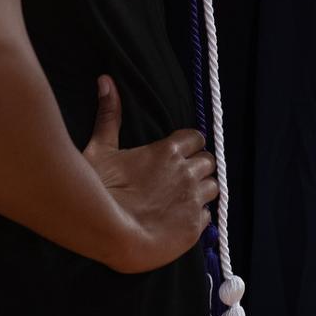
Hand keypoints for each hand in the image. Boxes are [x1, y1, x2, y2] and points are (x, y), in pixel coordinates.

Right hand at [82, 75, 218, 273]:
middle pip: (208, 161)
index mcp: (168, 150)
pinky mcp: (194, 227)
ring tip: (184, 198)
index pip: (196, 137)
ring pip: (213, 186)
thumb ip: (109, 115)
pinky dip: (198, 215)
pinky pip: (208, 215)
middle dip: (198, 166)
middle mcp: (186, 172)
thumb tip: (105, 80)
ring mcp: (193, 200)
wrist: (109, 235)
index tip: (179, 153)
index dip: (189, 145)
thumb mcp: (101, 148)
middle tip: (181, 177)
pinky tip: (181, 219)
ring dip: (202, 189)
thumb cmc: (102, 190)